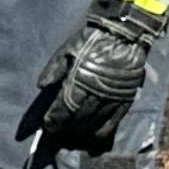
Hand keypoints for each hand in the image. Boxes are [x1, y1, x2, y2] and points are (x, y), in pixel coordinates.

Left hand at [32, 0, 168, 148]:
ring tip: (74, 139)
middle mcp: (97, 89)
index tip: (48, 127)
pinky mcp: (127, 96)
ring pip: (96, 122)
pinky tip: (96, 139)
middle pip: (79, 117)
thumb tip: (41, 86)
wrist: (126, 29)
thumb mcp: (69, 47)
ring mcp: (114, 94)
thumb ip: (54, 68)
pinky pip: (115, 120)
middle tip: (58, 136)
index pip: (65, 106)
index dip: (55, 119)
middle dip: (67, 129)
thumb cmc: (94, 36)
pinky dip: (104, 131)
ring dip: (83, 133)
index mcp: (81, 77)